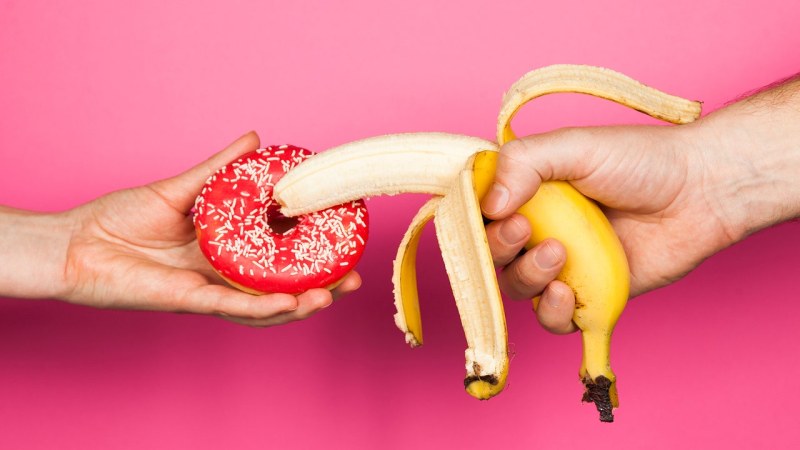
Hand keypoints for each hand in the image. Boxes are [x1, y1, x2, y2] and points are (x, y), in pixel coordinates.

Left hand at [59, 131, 360, 326]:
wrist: (76, 244)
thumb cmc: (120, 218)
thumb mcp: (179, 188)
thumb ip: (219, 168)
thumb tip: (255, 138)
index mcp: (225, 248)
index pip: (277, 255)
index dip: (312, 253)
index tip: (344, 238)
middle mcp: (223, 273)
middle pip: (281, 286)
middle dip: (320, 287)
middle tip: (353, 278)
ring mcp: (209, 289)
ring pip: (265, 305)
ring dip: (301, 304)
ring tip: (331, 295)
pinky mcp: (190, 300)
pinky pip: (233, 307)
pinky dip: (264, 307)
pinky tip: (293, 303)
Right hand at [480, 123, 746, 333]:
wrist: (700, 193)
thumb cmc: (641, 161)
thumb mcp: (575, 146)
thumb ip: (525, 163)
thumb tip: (491, 204)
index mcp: (526, 190)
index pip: (478, 212)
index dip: (476, 219)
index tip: (495, 212)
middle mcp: (537, 228)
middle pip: (490, 254)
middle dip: (500, 247)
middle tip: (525, 231)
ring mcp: (560, 264)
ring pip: (516, 287)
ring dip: (527, 276)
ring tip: (559, 255)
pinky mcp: (586, 295)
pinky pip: (552, 318)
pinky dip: (551, 312)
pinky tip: (566, 293)